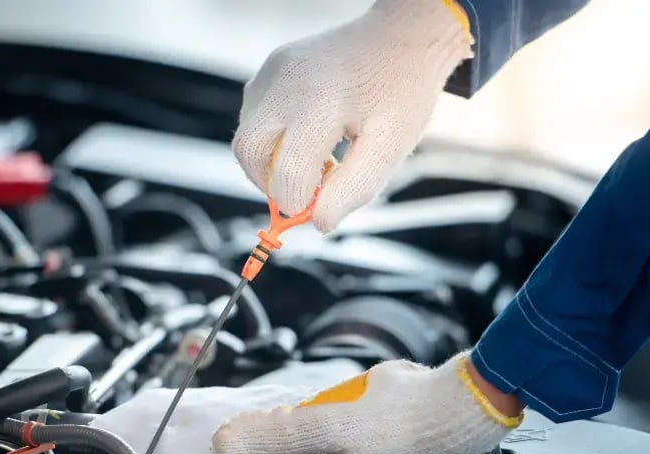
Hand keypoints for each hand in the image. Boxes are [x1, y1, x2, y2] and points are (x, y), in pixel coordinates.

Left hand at [213, 353, 521, 453]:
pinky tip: (296, 398)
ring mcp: (339, 451)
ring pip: (289, 436)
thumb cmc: (397, 420)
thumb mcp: (324, 424)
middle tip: (223, 411)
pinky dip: (299, 410)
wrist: (452, 406)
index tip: (203, 428)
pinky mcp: (355, 431)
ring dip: (269, 420)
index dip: (225, 449)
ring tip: (251, 404)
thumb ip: (272, 435)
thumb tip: (224, 445)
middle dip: (243, 432)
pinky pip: (313, 422)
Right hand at [232, 0, 471, 231]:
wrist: (403, 36)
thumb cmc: (401, 91)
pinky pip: (254, 115)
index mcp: (321, 104)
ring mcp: (274, 71)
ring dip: (271, 161)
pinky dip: (272, 138)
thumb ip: (354, 189)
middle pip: (249, 152)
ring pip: (247, 135)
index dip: (298, 202)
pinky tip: (308, 137)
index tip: (317, 208)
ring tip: (315, 160)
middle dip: (270, 183)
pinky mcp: (271, 67)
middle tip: (304, 190)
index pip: (287, 173)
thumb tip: (318, 222)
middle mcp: (287, 83)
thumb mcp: (390, 148)